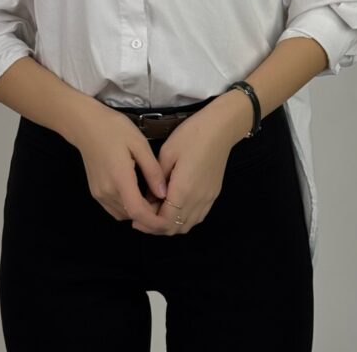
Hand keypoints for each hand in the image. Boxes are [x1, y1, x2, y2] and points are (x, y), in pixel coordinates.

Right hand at [70, 103, 177, 234]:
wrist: (85, 124)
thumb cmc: (114, 128)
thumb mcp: (139, 143)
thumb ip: (152, 170)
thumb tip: (164, 194)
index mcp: (119, 178)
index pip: (138, 211)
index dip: (154, 221)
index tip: (168, 220)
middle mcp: (107, 191)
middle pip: (132, 215)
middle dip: (150, 216)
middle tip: (165, 202)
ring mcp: (99, 194)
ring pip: (123, 214)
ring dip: (138, 212)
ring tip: (152, 198)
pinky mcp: (95, 193)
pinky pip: (114, 209)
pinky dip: (127, 208)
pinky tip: (136, 194)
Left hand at [131, 107, 234, 235]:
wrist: (221, 128)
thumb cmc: (191, 135)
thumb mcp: (167, 152)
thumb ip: (156, 178)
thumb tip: (148, 197)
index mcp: (183, 190)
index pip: (164, 221)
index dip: (148, 223)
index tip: (135, 217)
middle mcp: (197, 200)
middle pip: (175, 227)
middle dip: (156, 227)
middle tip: (141, 218)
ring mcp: (208, 199)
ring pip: (187, 225)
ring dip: (170, 225)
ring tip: (155, 214)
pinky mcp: (213, 195)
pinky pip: (197, 217)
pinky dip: (183, 219)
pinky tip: (173, 209)